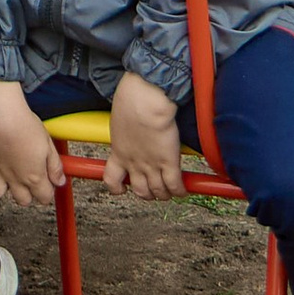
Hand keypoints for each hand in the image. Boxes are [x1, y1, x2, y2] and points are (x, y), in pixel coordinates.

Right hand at [0, 77, 64, 207]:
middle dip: (27, 194)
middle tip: (30, 180)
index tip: (48, 183)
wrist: (0, 114)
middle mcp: (14, 179)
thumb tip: (60, 180)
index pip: (44, 198)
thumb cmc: (24, 126)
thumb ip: (55, 166)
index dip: (47, 192)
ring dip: (4, 187)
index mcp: (33, 177)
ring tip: (9, 175)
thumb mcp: (48, 145)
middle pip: (22, 200)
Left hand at [102, 71, 186, 198]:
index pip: (111, 179)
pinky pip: (175, 186)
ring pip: (158, 192)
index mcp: (118, 153)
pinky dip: (179, 190)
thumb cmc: (131, 100)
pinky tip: (182, 189)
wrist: (144, 100)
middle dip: (147, 193)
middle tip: (153, 188)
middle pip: (140, 191)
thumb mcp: (119, 119)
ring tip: (169, 190)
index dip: (117, 188)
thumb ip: (124, 131)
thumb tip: (129, 126)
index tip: (123, 187)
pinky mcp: (168, 163)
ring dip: (164, 194)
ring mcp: (151, 165)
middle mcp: (134, 163)